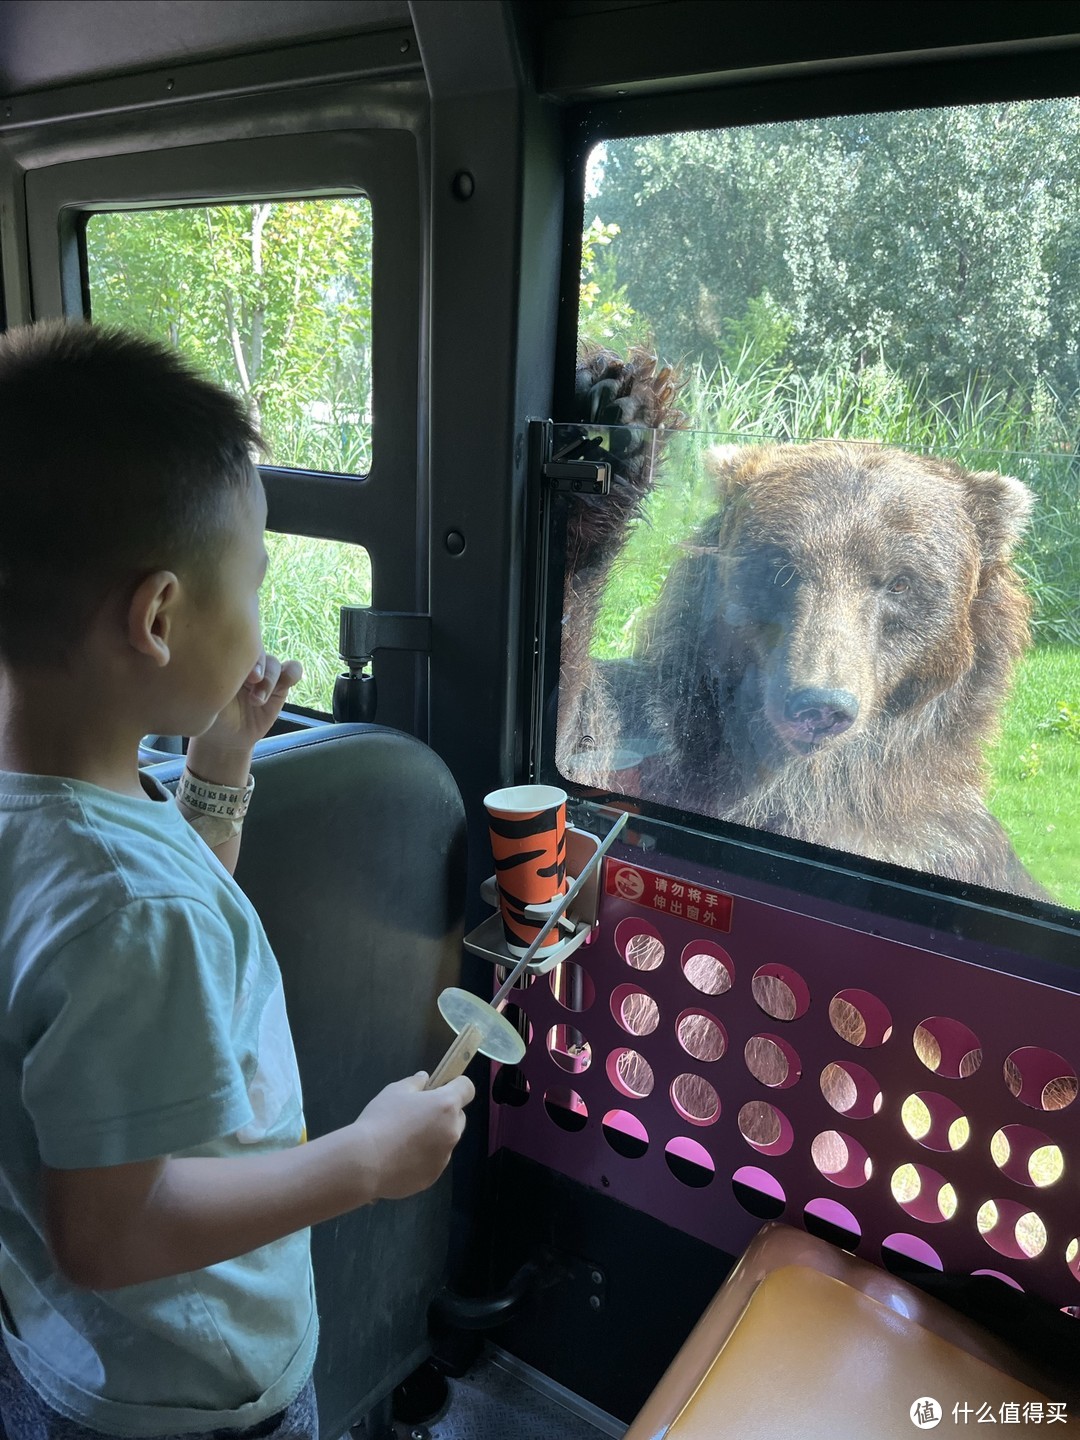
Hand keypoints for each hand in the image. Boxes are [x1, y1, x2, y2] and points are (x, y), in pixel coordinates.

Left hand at [195, 652, 303, 761]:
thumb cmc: (210, 716)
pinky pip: (292, 671)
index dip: (240, 651)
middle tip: (253, 680)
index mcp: (225, 658)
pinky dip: (293, 672)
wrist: (225, 739)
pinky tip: (287, 682)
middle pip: (257, 650)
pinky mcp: (280, 687)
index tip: (237, 671)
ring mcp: (264, 674)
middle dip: (257, 664)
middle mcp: (246, 662)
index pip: (235, 643)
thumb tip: (221, 662)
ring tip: (257, 701)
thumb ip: (216, 678)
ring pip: (273, 663)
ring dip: (269, 680)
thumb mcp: (207, 697)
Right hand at [351, 1072, 474, 1200]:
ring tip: (404, 1141)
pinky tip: (399, 1159)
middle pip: (458, 1117)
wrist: (365, 1161)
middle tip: (418, 1115)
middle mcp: (451, 1131)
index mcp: (445, 1106)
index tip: (441, 1088)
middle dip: (444, 1114)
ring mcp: (444, 1157)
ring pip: (445, 1141)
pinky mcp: (433, 1176)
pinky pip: (433, 1162)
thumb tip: (424, 1079)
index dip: (457, 1085)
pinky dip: (422, 1159)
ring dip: (433, 1138)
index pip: (467, 1089)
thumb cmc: (381, 1120)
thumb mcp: (394, 1091)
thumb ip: (414, 1083)